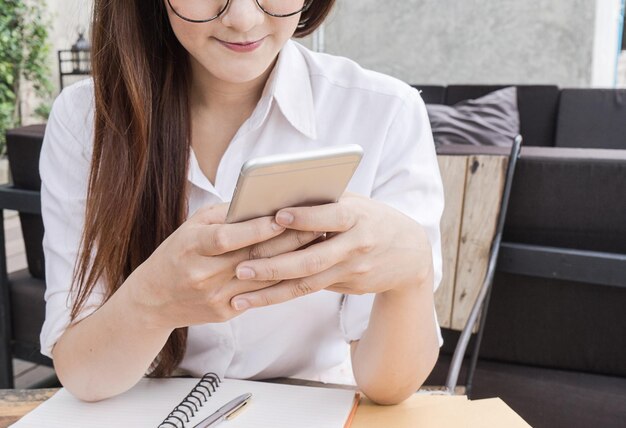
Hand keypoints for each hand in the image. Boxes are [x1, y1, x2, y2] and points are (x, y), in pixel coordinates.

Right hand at [128, 204, 322, 328]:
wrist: (152, 301)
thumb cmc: (176, 254)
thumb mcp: (190, 227)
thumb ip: (223, 215)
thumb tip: (260, 203)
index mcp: (192, 246)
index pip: (230, 237)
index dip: (259, 228)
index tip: (286, 216)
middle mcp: (203, 273)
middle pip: (253, 257)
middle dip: (287, 241)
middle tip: (315, 226)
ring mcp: (215, 296)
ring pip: (262, 279)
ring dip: (291, 262)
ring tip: (315, 246)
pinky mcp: (224, 313)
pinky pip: (259, 297)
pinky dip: (281, 282)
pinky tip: (301, 270)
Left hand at [230, 193, 433, 309]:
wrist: (410, 255)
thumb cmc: (373, 219)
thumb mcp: (358, 204)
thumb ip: (326, 203)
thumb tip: (279, 203)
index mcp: (358, 216)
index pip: (331, 216)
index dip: (306, 218)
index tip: (277, 216)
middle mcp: (356, 245)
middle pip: (312, 258)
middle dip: (274, 265)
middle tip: (241, 267)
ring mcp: (352, 270)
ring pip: (307, 283)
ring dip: (271, 291)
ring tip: (239, 295)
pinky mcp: (346, 285)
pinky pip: (309, 290)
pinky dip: (281, 295)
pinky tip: (256, 299)